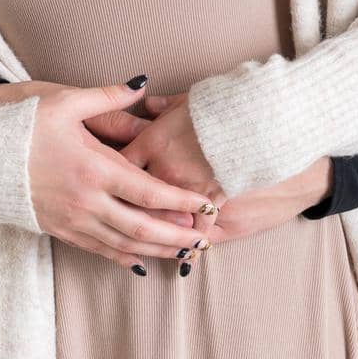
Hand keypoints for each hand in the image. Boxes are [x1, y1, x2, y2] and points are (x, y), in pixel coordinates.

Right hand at [0, 79, 219, 267]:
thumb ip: (107, 97)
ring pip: (122, 244)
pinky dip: (123, 257)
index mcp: (93, 168)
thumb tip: (142, 86)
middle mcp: (85, 200)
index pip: (149, 191)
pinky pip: (97, 249)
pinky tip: (141, 262)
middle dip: (177, 235)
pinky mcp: (56, 229)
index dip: (182, 200)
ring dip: (156, 251)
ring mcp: (70, 219)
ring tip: (185, 253)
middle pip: (142, 227)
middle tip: (207, 240)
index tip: (209, 203)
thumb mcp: (64, 101)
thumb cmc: (18, 123)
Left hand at [123, 92, 334, 269]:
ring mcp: (185, 187)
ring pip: (160, 219)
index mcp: (152, 140)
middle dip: (121, 210)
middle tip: (109, 222)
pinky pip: (196, 228)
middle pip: (132, 196)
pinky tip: (186, 258)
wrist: (258, 116)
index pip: (117, 162)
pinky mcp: (211, 200)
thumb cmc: (222, 105)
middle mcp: (162, 167)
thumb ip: (164, 106)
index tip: (99, 183)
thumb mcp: (189, 100)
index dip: (107, 173)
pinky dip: (191, 244)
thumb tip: (145, 103)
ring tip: (147, 248)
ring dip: (154, 234)